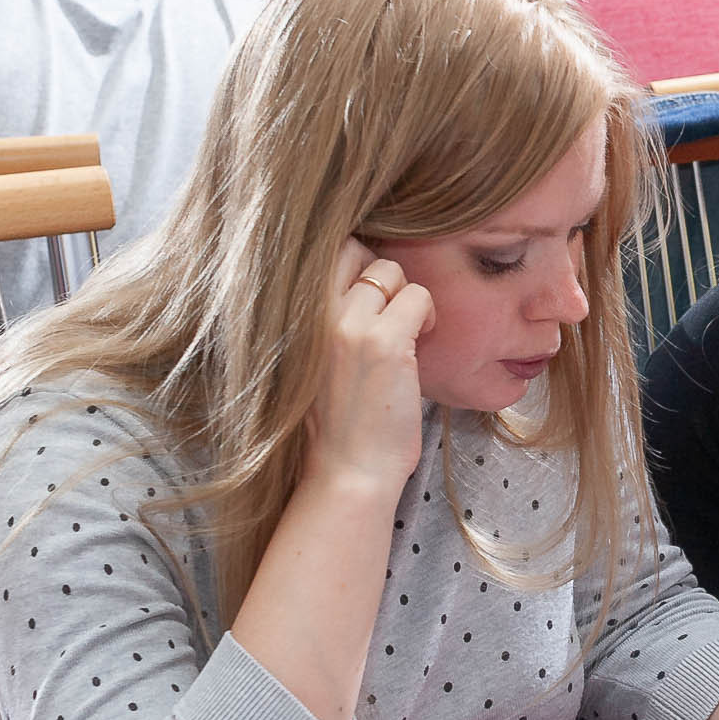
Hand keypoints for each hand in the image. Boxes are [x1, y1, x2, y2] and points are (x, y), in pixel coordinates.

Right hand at [306, 241, 433, 499]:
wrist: (346, 471)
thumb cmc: (337, 423)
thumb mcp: (315, 360)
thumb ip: (328, 320)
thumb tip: (363, 284)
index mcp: (290, 317)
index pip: (322, 253)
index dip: (355, 267)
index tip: (372, 299)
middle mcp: (311, 313)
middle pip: (351, 248)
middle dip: (379, 271)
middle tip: (391, 310)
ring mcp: (347, 325)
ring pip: (389, 269)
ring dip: (408, 295)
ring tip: (410, 331)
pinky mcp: (384, 342)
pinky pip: (418, 296)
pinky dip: (428, 314)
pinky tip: (423, 341)